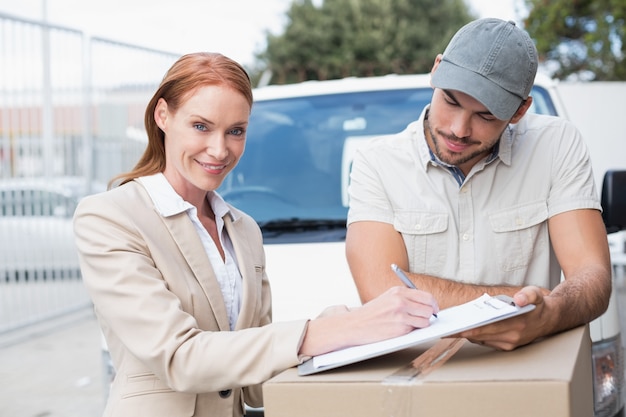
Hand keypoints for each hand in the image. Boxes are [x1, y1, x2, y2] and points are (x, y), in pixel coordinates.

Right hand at [301, 286, 438, 356]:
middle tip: (425, 318)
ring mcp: (401, 315)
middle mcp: (401, 301)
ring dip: (422, 324)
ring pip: (426, 320)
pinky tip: (402, 329)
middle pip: (429, 308)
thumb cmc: (371, 314)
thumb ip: (405, 298)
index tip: (434, 309)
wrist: (355, 325)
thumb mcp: (387, 298)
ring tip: (410, 324)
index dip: (433, 304)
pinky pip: (417, 329)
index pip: (426, 296)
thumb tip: (426, 304)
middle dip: (429, 314)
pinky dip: (413, 330)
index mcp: (398, 291)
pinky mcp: (400, 328)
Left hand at [456, 286, 547, 350]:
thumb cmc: (537, 305)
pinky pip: (486, 342)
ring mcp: (509, 344)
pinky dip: (475, 336)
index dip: (471, 329)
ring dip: (467, 335)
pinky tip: (464, 329)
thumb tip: (519, 298)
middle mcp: (512, 337)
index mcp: (517, 324)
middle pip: (481, 336)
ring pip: (482, 340)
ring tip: (450, 329)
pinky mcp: (507, 346)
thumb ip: (528, 295)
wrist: (549, 319)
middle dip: (463, 333)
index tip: (457, 329)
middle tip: (445, 330)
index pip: (489, 328)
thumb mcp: (536, 294)